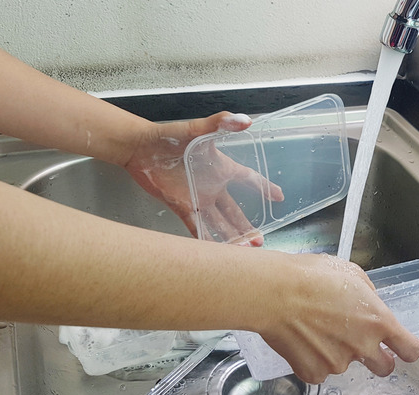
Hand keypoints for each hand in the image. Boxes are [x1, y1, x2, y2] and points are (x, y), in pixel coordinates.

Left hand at [124, 112, 283, 245]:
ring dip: (231, 236)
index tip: (279, 197)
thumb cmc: (168, 136)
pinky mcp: (181, 205)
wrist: (139, 148)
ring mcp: (197, 198)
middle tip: (260, 240)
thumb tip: (245, 120)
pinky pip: (196, 225)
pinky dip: (205, 238)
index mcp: (221, 167)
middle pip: (235, 210)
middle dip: (248, 226)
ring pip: (219, 222)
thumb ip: (220, 123)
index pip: (249, 178)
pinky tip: (215, 251)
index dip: (265, 187)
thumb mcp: (197, 129)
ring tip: (244, 250)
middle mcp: (212, 186)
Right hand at [258, 253, 418, 383]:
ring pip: (345, 364)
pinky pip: (319, 371)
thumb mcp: (351, 273)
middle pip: (385, 368)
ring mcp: (338, 363)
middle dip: (378, 359)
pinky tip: (303, 339)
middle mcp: (363, 346)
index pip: (410, 350)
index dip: (407, 349)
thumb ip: (367, 295)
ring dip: (337, 352)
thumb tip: (368, 304)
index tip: (401, 347)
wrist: (275, 292)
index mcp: (378, 321)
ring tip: (316, 328)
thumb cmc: (309, 277)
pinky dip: (313, 359)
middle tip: (359, 342)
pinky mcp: (313, 373)